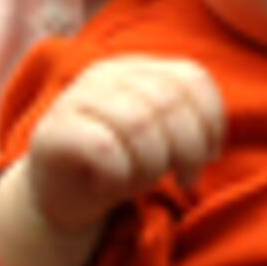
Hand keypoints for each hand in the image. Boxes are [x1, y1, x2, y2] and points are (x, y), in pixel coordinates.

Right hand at [0, 55, 226, 265]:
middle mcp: (106, 75)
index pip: (192, 78)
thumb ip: (187, 125)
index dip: (212, 119)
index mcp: (138, 69)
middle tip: (185, 178)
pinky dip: (121, 173)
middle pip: (168, 101)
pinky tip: (116, 183)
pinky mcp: (53, 132)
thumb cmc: (120, 166)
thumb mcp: (162, 140)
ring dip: (154, 163)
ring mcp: (76, 99)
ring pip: (138, 123)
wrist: (62, 196)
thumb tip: (213, 145)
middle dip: (188, 149)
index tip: (211, 155)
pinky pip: (103, 147)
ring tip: (148, 181)